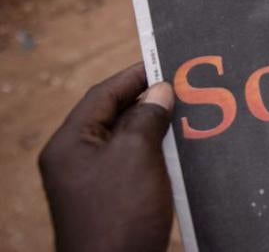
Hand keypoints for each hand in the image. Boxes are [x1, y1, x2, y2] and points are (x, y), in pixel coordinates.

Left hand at [39, 63, 174, 251]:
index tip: (167, 64)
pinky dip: (158, 153)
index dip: (135, 77)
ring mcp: (93, 182)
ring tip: (190, 116)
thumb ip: (147, 116)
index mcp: (70, 144)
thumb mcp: (137, 154)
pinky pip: (136, 164)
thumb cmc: (120, 213)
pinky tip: (184, 151)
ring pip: (128, 141)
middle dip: (149, 102)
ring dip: (157, 128)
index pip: (103, 95)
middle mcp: (77, 160)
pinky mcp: (112, 200)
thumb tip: (160, 91)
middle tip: (184, 89)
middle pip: (114, 116)